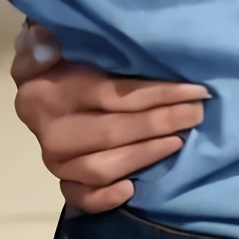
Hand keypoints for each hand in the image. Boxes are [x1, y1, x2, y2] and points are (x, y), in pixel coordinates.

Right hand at [11, 22, 207, 212]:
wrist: (42, 88)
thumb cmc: (61, 59)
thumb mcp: (52, 42)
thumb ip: (45, 42)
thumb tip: (44, 40)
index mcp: (46, 94)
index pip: (110, 96)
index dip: (156, 95)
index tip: (195, 90)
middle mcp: (49, 132)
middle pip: (112, 133)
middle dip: (161, 123)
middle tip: (196, 113)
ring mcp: (55, 161)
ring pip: (102, 167)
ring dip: (146, 155)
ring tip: (180, 140)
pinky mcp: (63, 182)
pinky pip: (82, 198)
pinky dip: (106, 198)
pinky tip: (133, 187)